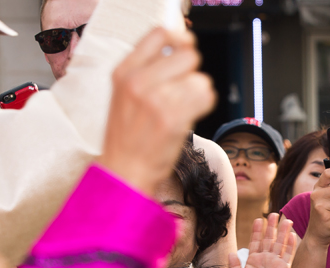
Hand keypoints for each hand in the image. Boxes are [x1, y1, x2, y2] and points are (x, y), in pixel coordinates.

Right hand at [99, 27, 215, 195]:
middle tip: (183, 89)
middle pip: (188, 54)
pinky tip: (190, 116)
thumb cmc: (126, 138)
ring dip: (198, 92)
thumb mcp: (123, 95)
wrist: (124, 172)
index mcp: (124, 72)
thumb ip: (145, 70)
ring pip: (200, 78)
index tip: (184, 48)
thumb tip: (176, 47)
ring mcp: (157, 99)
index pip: (159, 33)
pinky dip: (204, 105)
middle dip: (192, 71)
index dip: (180, 38)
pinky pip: (206, 97)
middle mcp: (139, 82)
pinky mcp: (174, 118)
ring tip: (183, 108)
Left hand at [229, 213, 296, 267]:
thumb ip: (234, 266)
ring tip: (286, 220)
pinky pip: (288, 255)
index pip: (255, 241)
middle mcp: (265, 258)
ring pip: (279, 244)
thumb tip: (231, 253)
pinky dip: (290, 245)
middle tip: (274, 214)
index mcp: (253, 259)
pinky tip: (292, 235)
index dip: (257, 231)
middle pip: (269, 239)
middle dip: (271, 227)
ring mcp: (275, 262)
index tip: (258, 220)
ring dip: (283, 232)